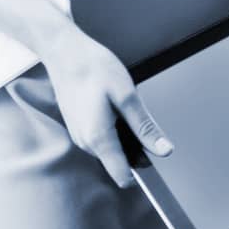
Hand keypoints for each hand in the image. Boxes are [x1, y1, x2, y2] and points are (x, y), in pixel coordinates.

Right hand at [39, 32, 172, 188]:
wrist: (64, 51)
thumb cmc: (93, 67)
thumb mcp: (127, 96)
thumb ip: (145, 127)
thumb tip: (164, 150)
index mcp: (99, 139)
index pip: (123, 177)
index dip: (142, 173)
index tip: (153, 158)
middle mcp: (86, 143)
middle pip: (119, 160)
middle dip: (133, 143)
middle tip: (133, 111)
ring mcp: (79, 135)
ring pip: (110, 147)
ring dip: (121, 132)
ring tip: (117, 103)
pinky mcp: (77, 126)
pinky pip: (100, 136)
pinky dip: (110, 125)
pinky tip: (107, 102)